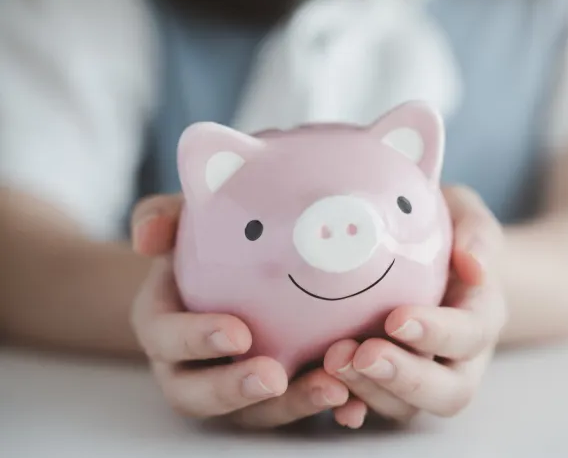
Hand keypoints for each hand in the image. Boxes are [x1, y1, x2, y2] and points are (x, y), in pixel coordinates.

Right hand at [130, 195, 350, 428]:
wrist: (236, 263)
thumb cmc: (207, 240)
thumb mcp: (184, 220)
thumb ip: (162, 218)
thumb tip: (146, 236)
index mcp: (163, 324)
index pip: (166, 339)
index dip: (196, 340)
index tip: (239, 333)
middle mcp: (189, 365)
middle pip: (198, 395)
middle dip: (234, 391)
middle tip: (275, 377)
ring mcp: (232, 386)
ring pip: (252, 413)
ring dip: (290, 406)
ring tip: (332, 390)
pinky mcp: (273, 395)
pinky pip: (293, 411)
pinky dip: (322, 411)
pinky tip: (355, 404)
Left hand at [323, 186, 507, 427]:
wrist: (426, 254)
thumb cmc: (444, 229)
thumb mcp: (466, 216)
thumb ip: (476, 233)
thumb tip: (473, 265)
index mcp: (482, 316)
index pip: (470, 335)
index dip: (437, 333)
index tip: (396, 318)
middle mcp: (459, 359)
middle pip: (448, 392)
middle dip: (405, 378)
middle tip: (362, 354)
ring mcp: (423, 378)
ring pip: (407, 408)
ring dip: (370, 391)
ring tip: (332, 363)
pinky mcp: (387, 386)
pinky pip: (373, 409)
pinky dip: (351, 407)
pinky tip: (323, 391)